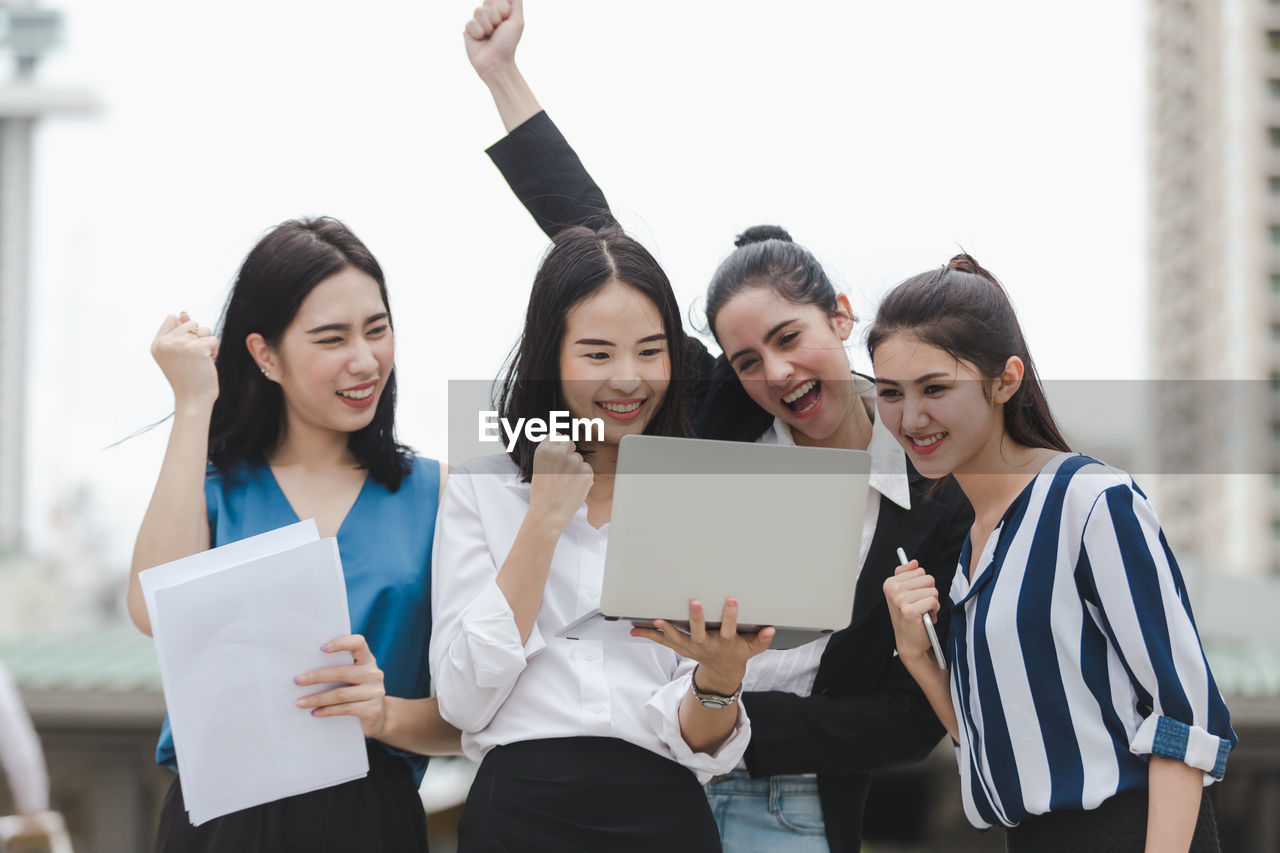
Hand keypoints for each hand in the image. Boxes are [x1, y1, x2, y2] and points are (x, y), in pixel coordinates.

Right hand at [151, 311, 218, 408]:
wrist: (192, 400)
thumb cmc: (187, 378)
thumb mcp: (179, 353)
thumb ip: (179, 332)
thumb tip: (184, 313)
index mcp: (157, 344)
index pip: (172, 318)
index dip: (184, 330)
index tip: (184, 350)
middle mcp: (165, 343)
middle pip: (191, 323)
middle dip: (198, 338)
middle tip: (193, 359)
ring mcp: (179, 345)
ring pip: (204, 329)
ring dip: (207, 344)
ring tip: (200, 361)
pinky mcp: (195, 348)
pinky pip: (213, 339)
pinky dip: (215, 350)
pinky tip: (207, 363)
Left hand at [293, 634, 387, 738]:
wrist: (378, 717)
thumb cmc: (356, 692)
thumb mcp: (353, 678)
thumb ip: (339, 669)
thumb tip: (304, 670)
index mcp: (367, 660)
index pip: (358, 643)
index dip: (341, 643)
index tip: (321, 648)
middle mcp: (373, 673)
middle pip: (342, 672)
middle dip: (316, 676)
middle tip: (297, 681)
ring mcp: (375, 692)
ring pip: (340, 694)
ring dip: (317, 698)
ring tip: (299, 702)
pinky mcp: (372, 709)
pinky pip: (345, 709)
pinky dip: (327, 711)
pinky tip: (315, 712)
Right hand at [464, 0, 522, 79]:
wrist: (496, 62)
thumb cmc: (508, 44)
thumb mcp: (517, 21)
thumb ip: (515, 2)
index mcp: (500, 11)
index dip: (502, 10)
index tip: (506, 22)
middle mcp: (489, 14)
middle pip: (487, 2)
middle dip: (495, 18)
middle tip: (497, 31)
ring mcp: (478, 21)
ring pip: (478, 11)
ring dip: (487, 27)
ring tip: (489, 37)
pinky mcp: (468, 30)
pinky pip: (470, 23)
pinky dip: (478, 33)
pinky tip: (480, 40)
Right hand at [528, 437, 592, 527]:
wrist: (549, 513)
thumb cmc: (542, 493)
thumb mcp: (538, 467)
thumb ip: (550, 452)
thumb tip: (565, 438)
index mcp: (545, 450)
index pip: (557, 436)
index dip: (558, 446)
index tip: (556, 457)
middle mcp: (560, 452)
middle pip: (570, 443)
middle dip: (568, 454)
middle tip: (561, 472)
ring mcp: (574, 461)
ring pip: (579, 458)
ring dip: (575, 468)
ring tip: (565, 483)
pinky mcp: (586, 471)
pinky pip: (587, 469)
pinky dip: (583, 477)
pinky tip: (573, 487)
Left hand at [632, 598, 774, 693]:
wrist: (721, 673)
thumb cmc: (737, 652)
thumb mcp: (752, 649)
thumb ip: (761, 640)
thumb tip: (771, 629)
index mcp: (725, 643)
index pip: (729, 629)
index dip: (731, 616)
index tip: (732, 600)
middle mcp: (706, 645)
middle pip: (700, 633)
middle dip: (696, 619)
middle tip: (694, 602)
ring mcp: (690, 647)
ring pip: (677, 639)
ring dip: (666, 630)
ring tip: (657, 620)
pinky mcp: (679, 647)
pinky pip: (662, 641)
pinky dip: (649, 635)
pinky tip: (635, 630)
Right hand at [883, 560, 938, 663]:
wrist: (909, 641)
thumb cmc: (910, 616)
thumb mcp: (905, 593)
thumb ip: (907, 575)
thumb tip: (914, 562)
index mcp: (890, 583)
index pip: (919, 570)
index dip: (922, 584)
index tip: (915, 596)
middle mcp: (893, 590)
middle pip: (927, 578)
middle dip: (929, 592)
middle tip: (921, 605)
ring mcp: (900, 600)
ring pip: (933, 590)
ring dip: (933, 602)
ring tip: (924, 612)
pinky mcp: (909, 611)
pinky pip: (934, 601)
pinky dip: (935, 610)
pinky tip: (927, 617)